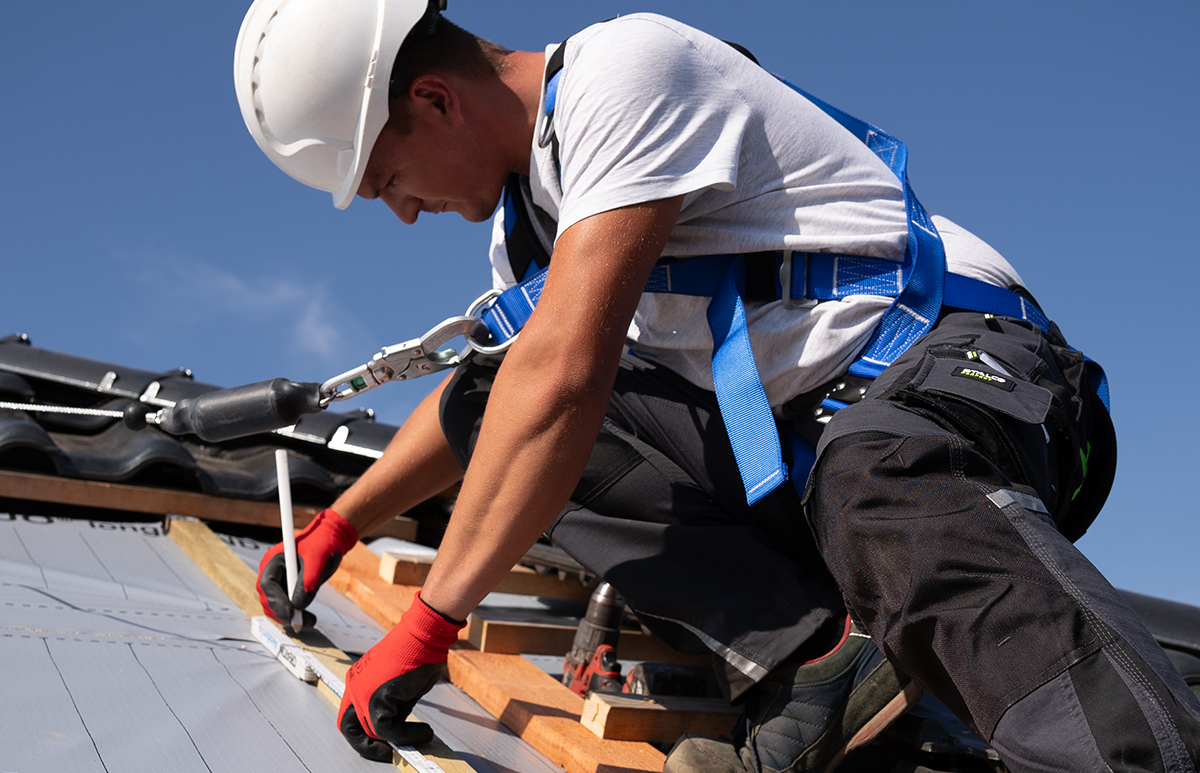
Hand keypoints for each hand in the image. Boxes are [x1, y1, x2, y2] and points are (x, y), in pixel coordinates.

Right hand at [256, 508, 358, 626]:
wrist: (332, 539)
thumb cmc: (323, 543)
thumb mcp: (317, 559)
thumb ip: (308, 581)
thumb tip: (298, 605)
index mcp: (274, 560)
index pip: (266, 584)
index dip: (276, 600)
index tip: (291, 612)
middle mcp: (274, 572)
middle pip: (268, 598)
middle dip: (282, 612)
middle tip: (301, 621)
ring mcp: (281, 582)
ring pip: (276, 607)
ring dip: (290, 617)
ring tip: (310, 621)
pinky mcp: (289, 589)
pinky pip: (287, 607)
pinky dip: (296, 615)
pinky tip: (309, 619)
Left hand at [338, 592, 465, 760]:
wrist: (425, 635)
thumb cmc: (419, 654)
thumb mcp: (401, 687)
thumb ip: (394, 707)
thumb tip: (398, 732)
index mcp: (358, 681)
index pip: (350, 717)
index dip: (363, 736)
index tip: (382, 745)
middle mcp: (354, 687)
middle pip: (349, 728)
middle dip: (368, 746)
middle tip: (389, 753)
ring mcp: (362, 692)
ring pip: (371, 732)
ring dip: (399, 740)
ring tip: (422, 735)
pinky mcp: (376, 697)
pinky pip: (387, 729)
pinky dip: (408, 735)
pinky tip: (425, 731)